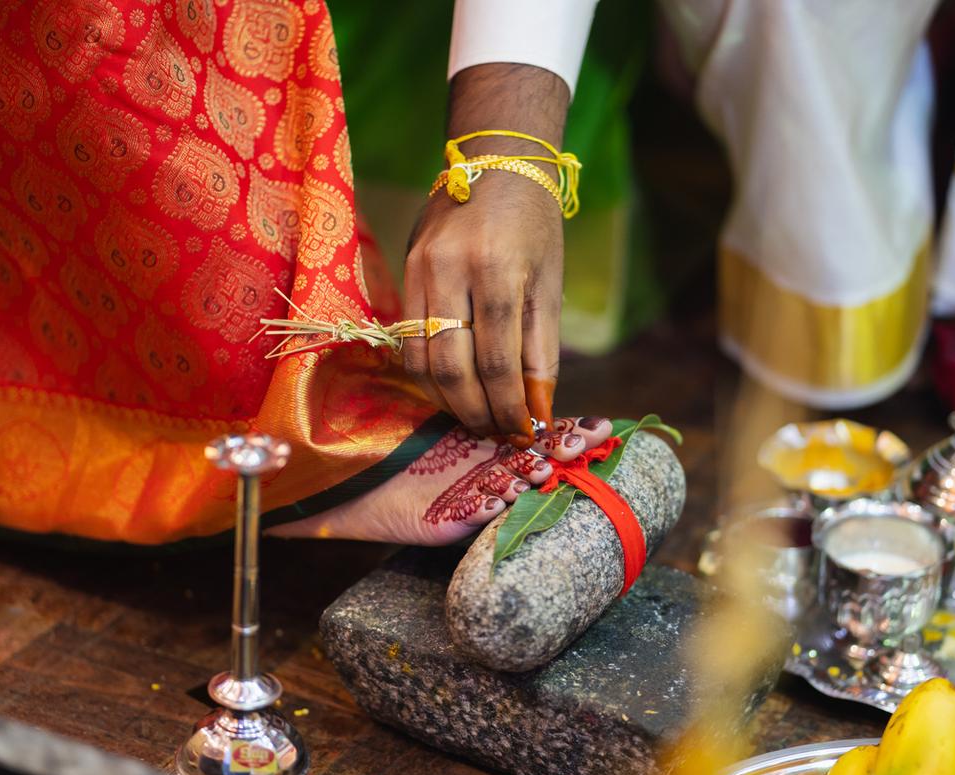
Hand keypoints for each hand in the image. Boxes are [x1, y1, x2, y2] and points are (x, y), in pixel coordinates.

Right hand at [403, 64, 568, 445]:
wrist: (495, 162)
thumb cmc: (534, 225)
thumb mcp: (549, 285)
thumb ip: (541, 351)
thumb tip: (537, 411)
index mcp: (497, 269)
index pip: (497, 361)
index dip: (509, 406)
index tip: (523, 431)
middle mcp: (450, 269)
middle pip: (452, 367)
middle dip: (476, 411)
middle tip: (496, 431)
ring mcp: (420, 269)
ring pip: (421, 359)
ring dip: (447, 399)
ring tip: (476, 414)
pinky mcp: (404, 270)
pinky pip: (407, 339)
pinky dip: (427, 373)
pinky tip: (451, 385)